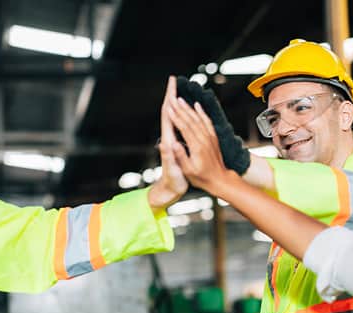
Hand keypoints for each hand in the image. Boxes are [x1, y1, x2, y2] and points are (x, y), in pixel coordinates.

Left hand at [148, 76, 187, 210]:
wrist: (169, 191)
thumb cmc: (172, 182)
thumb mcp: (173, 170)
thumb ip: (170, 157)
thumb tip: (166, 144)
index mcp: (168, 141)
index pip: (167, 114)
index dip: (169, 99)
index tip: (172, 84)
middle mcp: (168, 138)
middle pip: (169, 112)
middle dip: (171, 95)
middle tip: (174, 81)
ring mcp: (172, 141)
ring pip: (174, 117)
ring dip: (175, 103)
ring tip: (179, 90)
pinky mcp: (176, 145)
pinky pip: (180, 125)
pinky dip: (182, 115)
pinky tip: (186, 112)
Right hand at [176, 76, 250, 174]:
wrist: (220, 180)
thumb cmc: (202, 178)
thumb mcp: (189, 171)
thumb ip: (181, 156)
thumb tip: (173, 144)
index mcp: (197, 147)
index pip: (184, 128)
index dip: (176, 118)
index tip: (168, 109)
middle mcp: (204, 140)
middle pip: (191, 120)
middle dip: (180, 109)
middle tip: (172, 99)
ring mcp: (210, 138)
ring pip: (198, 119)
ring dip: (189, 108)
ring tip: (180, 99)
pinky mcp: (213, 138)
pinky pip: (207, 122)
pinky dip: (202, 113)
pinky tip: (197, 106)